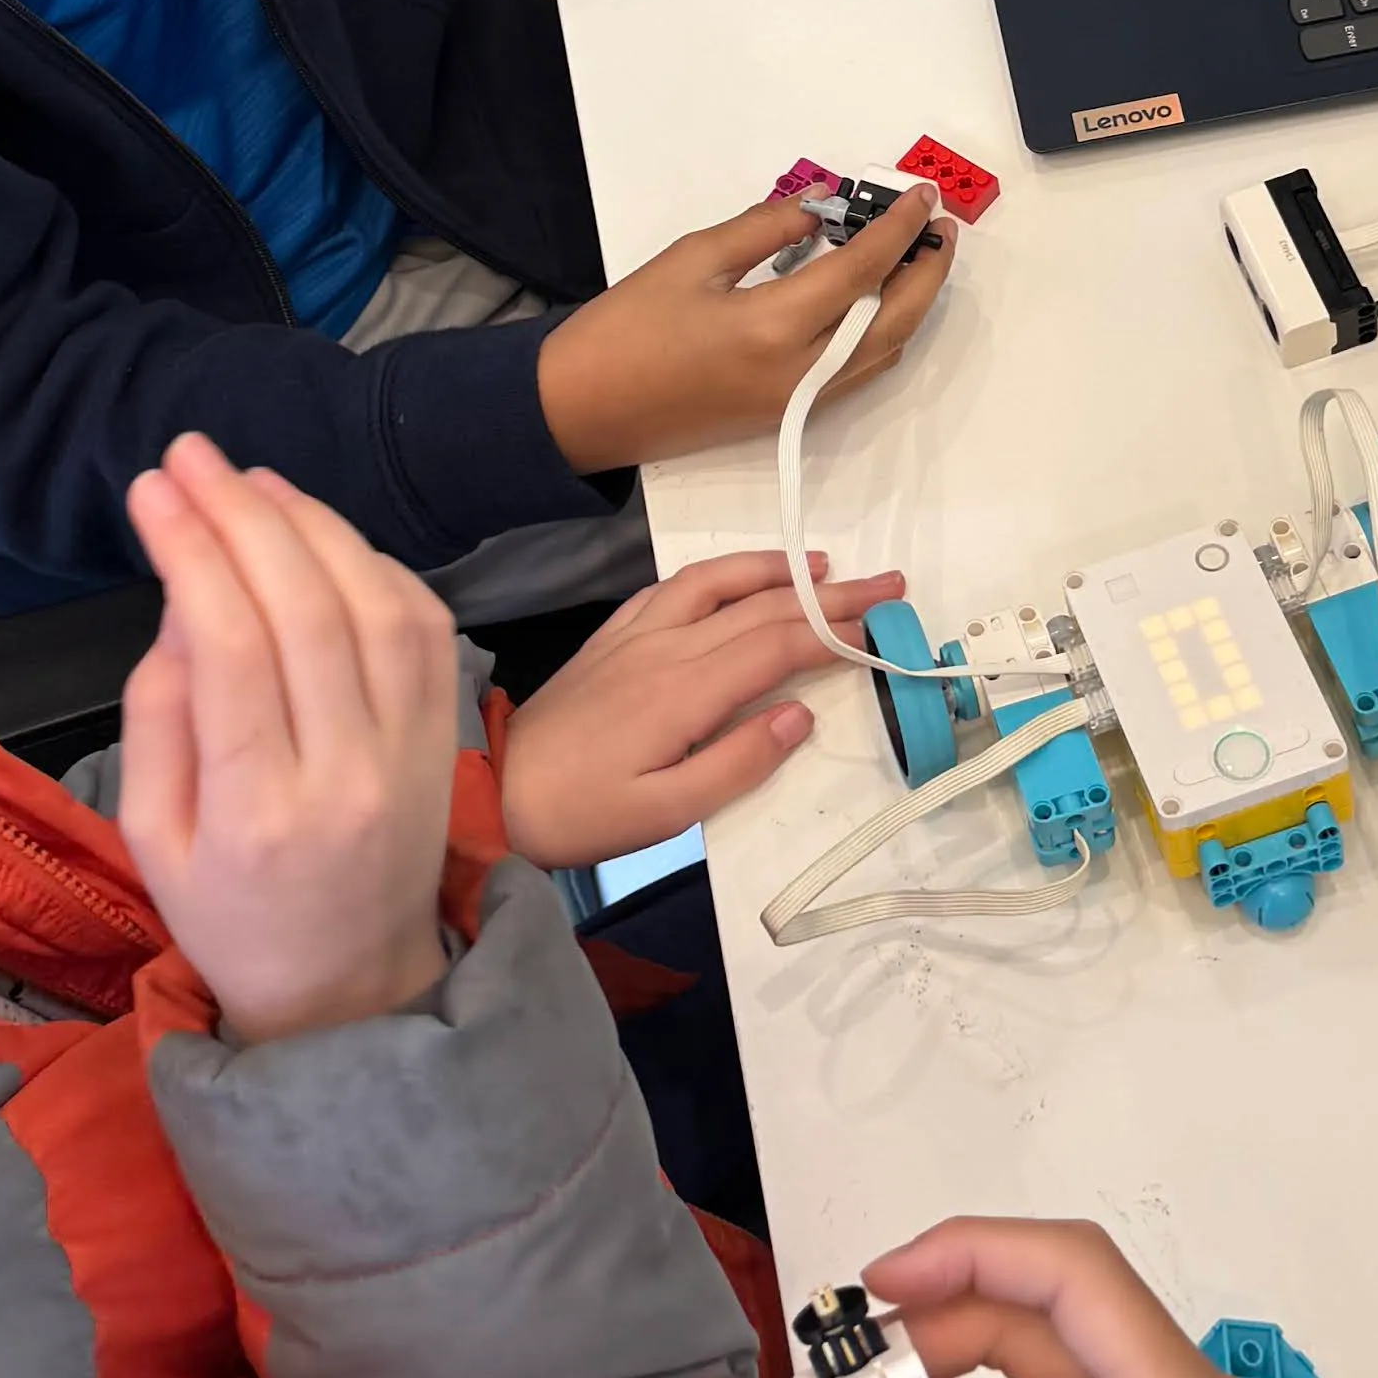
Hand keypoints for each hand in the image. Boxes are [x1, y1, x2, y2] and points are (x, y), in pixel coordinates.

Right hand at [117, 435, 460, 1041]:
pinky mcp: (447, 736)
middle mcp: (350, 775)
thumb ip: (159, 718)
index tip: (150, 489)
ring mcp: (413, 753)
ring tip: (250, 480)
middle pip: (309, 610)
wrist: (353, 992)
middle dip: (245, 515)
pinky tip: (319, 533)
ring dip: (313, 523)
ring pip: (377, 604)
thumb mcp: (154, 840)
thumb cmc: (232, 915)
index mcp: (261, 814)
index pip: (232, 648)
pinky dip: (371, 562)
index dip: (192, 550)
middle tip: (190, 455)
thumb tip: (183, 602)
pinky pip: (421, 625)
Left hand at [497, 547, 900, 867]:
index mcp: (684, 691)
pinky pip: (668, 588)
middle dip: (827, 593)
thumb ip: (737, 765)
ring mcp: (632, 637)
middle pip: (758, 607)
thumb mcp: (665, 813)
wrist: (492, 792)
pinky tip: (731, 578)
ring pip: (713, 582)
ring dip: (771, 568)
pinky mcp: (608, 640)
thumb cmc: (582, 815)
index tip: (884, 626)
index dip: (835, 631)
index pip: (776, 645)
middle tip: (886, 583)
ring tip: (819, 563)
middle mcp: (663, 648)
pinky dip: (713, 574)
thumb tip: (800, 716)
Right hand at [539, 192, 949, 473]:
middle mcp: (801, 372)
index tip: (922, 194)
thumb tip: (819, 208)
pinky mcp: (789, 416)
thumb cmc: (626, 327)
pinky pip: (858, 373)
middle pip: (895, 320)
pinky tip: (878, 300)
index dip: (899, 229)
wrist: (583, 412)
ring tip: (919, 256)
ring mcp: (799, 401)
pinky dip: (883, 334)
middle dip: (927, 271)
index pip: (862, 271)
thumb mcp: (691, 259)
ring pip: (883, 352)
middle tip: (938, 225)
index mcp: (773, 326)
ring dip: (913, 304)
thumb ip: (764, 231)